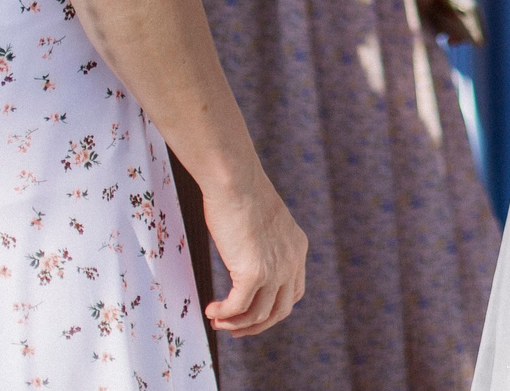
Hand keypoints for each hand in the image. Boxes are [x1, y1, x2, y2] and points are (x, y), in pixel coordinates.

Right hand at [200, 172, 307, 334]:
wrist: (235, 180)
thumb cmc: (241, 193)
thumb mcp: (262, 222)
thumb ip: (263, 244)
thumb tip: (245, 259)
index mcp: (297, 248)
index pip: (293, 292)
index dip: (272, 310)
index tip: (251, 315)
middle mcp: (292, 261)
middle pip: (280, 311)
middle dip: (255, 326)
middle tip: (232, 329)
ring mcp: (275, 269)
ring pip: (258, 314)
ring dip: (234, 323)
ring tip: (216, 319)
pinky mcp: (254, 272)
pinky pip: (238, 308)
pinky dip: (224, 314)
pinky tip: (211, 310)